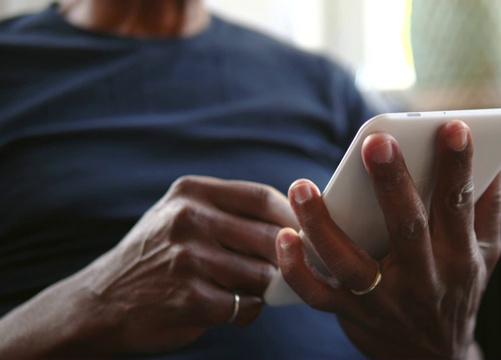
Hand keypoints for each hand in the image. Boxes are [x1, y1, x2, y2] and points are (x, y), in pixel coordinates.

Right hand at [56, 176, 296, 354]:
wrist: (101, 302)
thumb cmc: (156, 256)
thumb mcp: (181, 215)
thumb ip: (229, 212)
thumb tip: (296, 222)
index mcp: (192, 193)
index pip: (262, 197)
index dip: (292, 217)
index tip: (306, 233)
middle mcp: (189, 219)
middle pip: (270, 235)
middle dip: (290, 256)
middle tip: (298, 268)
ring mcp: (188, 258)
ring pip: (261, 274)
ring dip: (266, 288)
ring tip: (252, 290)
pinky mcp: (189, 297)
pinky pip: (244, 305)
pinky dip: (247, 311)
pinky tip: (231, 309)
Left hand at [276, 120, 500, 358]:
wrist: (434, 359)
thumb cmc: (458, 292)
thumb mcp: (487, 255)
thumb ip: (488, 208)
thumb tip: (494, 159)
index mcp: (459, 256)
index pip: (458, 205)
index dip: (458, 167)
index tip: (452, 127)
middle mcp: (424, 279)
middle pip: (407, 228)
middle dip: (392, 184)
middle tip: (376, 141)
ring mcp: (385, 300)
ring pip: (351, 264)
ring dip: (324, 225)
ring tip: (303, 187)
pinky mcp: (351, 314)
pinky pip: (318, 296)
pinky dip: (297, 270)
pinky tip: (284, 237)